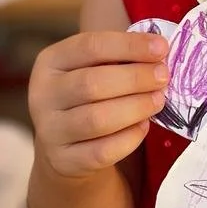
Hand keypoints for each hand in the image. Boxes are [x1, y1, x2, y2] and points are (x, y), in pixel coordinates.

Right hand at [28, 31, 169, 177]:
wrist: (67, 147)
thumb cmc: (90, 95)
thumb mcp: (95, 68)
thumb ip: (121, 57)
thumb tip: (159, 51)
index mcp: (51, 61)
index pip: (90, 46)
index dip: (129, 46)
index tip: (162, 48)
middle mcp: (43, 95)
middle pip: (92, 83)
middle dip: (135, 78)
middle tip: (163, 77)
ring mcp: (49, 131)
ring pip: (97, 119)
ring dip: (136, 107)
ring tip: (159, 100)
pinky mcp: (64, 161)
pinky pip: (102, 151)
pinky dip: (129, 138)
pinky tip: (144, 126)